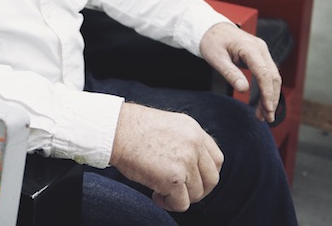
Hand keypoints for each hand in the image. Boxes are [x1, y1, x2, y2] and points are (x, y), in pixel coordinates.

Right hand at [109, 102, 223, 211]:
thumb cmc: (133, 129)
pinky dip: (169, 204)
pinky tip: (156, 195)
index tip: (193, 179)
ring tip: (160, 190)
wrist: (115, 129)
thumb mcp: (168, 126)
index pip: (216, 160)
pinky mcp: (173, 178)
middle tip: (179, 190)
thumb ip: (185, 142)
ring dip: (180, 197)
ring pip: (196, 194)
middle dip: (197, 190)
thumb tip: (192, 167)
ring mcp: (185, 162)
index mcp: (194, 131)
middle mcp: (194, 145)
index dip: (206, 174)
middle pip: (211, 179)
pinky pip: (182, 203)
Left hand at [199, 22, 280, 122]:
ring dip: (271, 96)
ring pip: (273, 77)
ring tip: (264, 116)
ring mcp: (262, 52)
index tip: (266, 110)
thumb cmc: (212, 41)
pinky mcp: (260, 57)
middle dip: (272, 99)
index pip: (264, 73)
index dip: (267, 93)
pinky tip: (262, 103)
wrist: (212, 29)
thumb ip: (230, 73)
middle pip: (273, 77)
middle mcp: (260, 49)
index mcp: (250, 48)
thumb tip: (243, 90)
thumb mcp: (216, 58)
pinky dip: (267, 89)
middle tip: (267, 118)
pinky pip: (267, 75)